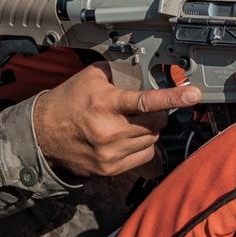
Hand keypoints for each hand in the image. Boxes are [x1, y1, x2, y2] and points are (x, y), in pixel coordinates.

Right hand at [34, 62, 201, 177]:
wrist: (42, 135)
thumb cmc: (67, 104)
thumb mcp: (90, 78)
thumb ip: (118, 71)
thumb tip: (143, 66)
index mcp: (105, 105)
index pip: (146, 101)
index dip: (173, 97)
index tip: (193, 95)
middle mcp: (109, 131)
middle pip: (156, 122)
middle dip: (157, 113)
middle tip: (146, 109)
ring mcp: (110, 153)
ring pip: (152, 139)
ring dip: (149, 130)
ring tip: (130, 123)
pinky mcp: (110, 169)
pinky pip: (144, 156)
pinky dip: (142, 146)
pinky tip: (128, 138)